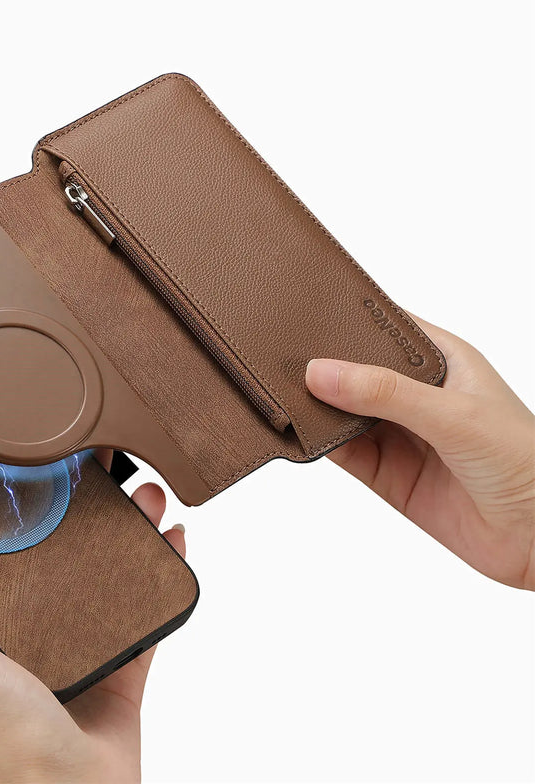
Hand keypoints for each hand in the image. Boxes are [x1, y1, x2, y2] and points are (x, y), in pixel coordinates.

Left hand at [0, 453, 184, 783]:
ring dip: (135, 528)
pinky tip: (176, 541)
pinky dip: (165, 571)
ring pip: (115, 568)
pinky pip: (150, 605)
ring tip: (151, 494)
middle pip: (72, 548)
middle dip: (92, 505)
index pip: (14, 546)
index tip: (44, 463)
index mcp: (0, 622)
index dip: (29, 502)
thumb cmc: (8, 735)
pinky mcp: (127, 658)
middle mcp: (42, 624)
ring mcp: (88, 639)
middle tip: (109, 468)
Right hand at [306, 315, 534, 589]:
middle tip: (280, 359)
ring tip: (280, 395)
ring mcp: (399, 434)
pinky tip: (299, 434)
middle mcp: (416, 395)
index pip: (384, 329)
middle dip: (322, 367)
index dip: (347, 321)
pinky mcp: (387, 474)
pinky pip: (343, 453)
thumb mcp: (454, 415)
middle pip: (355, 372)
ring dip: (316, 408)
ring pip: (343, 412)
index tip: (304, 317)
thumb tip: (321, 372)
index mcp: (440, 361)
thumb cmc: (526, 463)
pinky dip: (318, 445)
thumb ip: (386, 393)